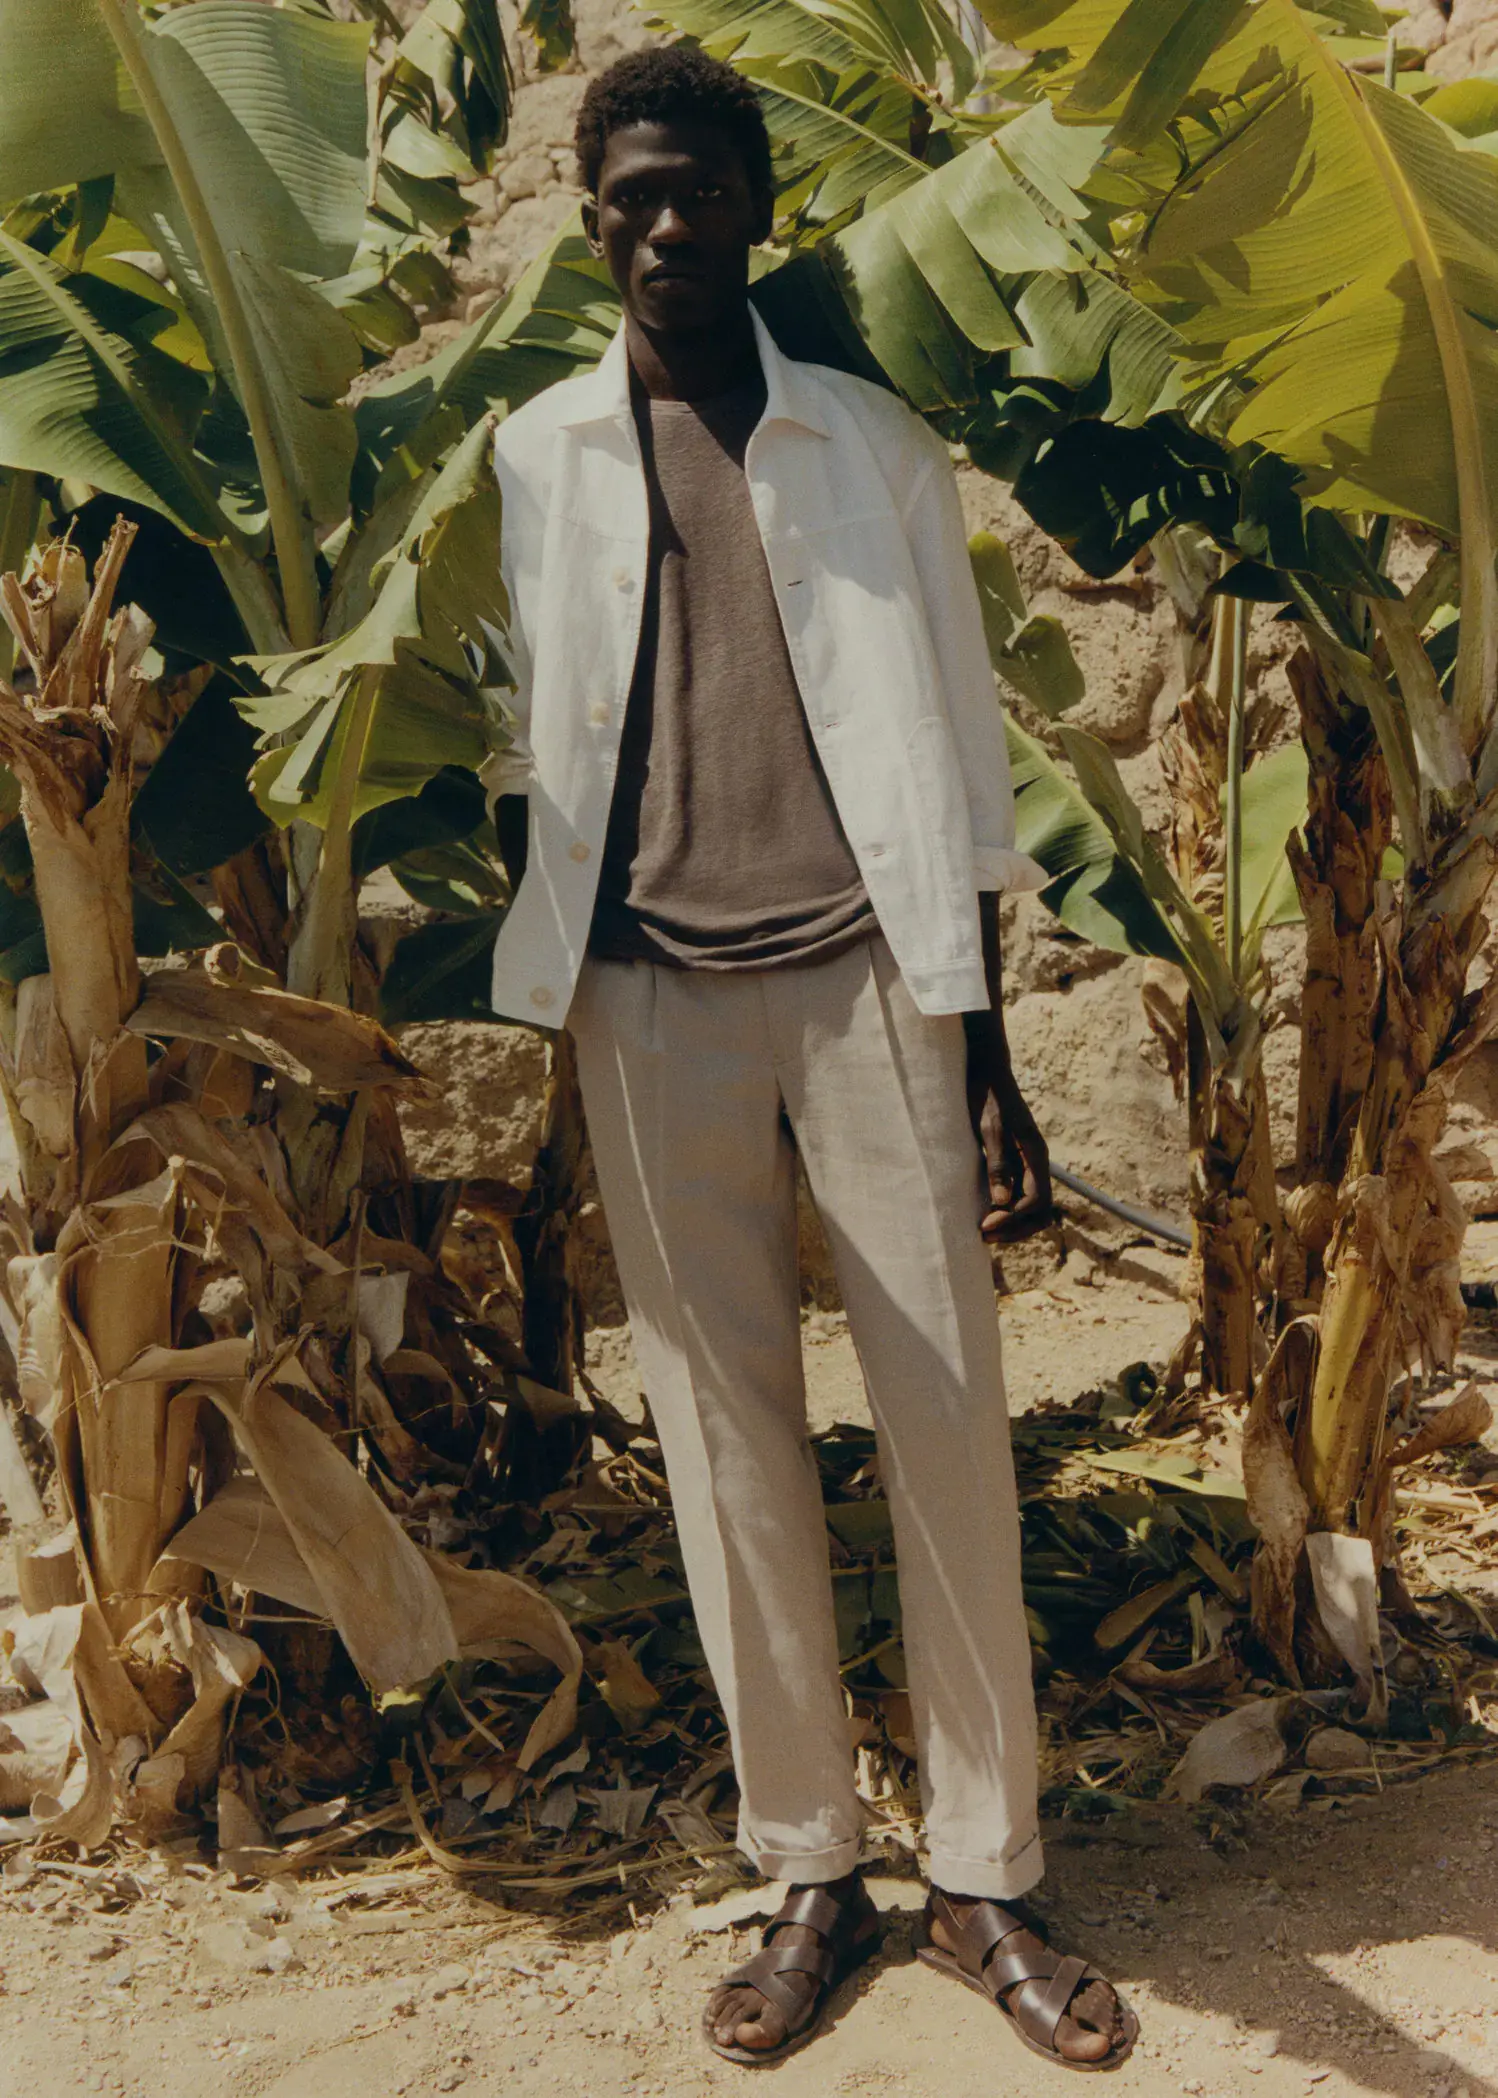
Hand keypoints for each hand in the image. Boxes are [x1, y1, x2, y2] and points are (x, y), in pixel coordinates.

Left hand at [966, 1036, 1052, 1243]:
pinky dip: (1006, 1210)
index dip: (1012, 1219)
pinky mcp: (1014, 1161)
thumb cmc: (987, 1096)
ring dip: (1012, 1223)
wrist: (986, 1070)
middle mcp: (1036, 1162)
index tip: (985, 1225)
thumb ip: (998, 1164)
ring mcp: (1026, 1163)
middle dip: (1017, 1229)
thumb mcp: (989, 1129)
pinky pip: (1018, 1194)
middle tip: (985, 1236)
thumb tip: (1001, 1201)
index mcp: (1036, 1155)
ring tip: (984, 1230)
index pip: (1036, 1202)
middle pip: (1041, 1211)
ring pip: (1031, 1206)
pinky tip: (985, 1212)